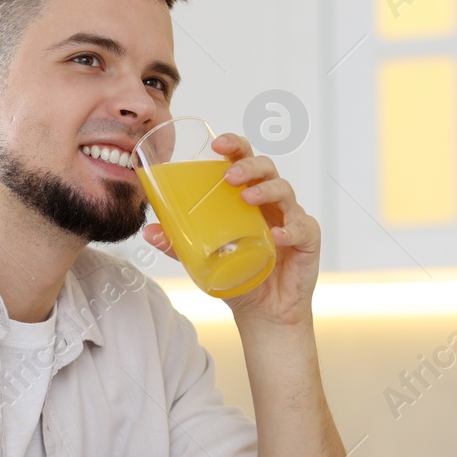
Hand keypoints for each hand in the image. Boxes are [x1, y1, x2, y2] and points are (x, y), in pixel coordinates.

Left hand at [141, 133, 320, 328]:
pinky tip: (277, 235)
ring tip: (247, 198)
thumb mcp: (202, 258)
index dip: (235, 145)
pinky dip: (290, 229)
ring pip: (284, 190)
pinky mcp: (308, 239)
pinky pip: (302, 228)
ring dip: (266, 190)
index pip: (244, 160)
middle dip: (249, 165)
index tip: (217, 145)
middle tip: (230, 176)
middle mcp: (270, 201)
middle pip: (266, 167)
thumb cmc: (237, 274)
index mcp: (246, 196)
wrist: (264, 311)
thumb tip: (149, 232)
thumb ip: (178, 244)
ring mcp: (291, 217)